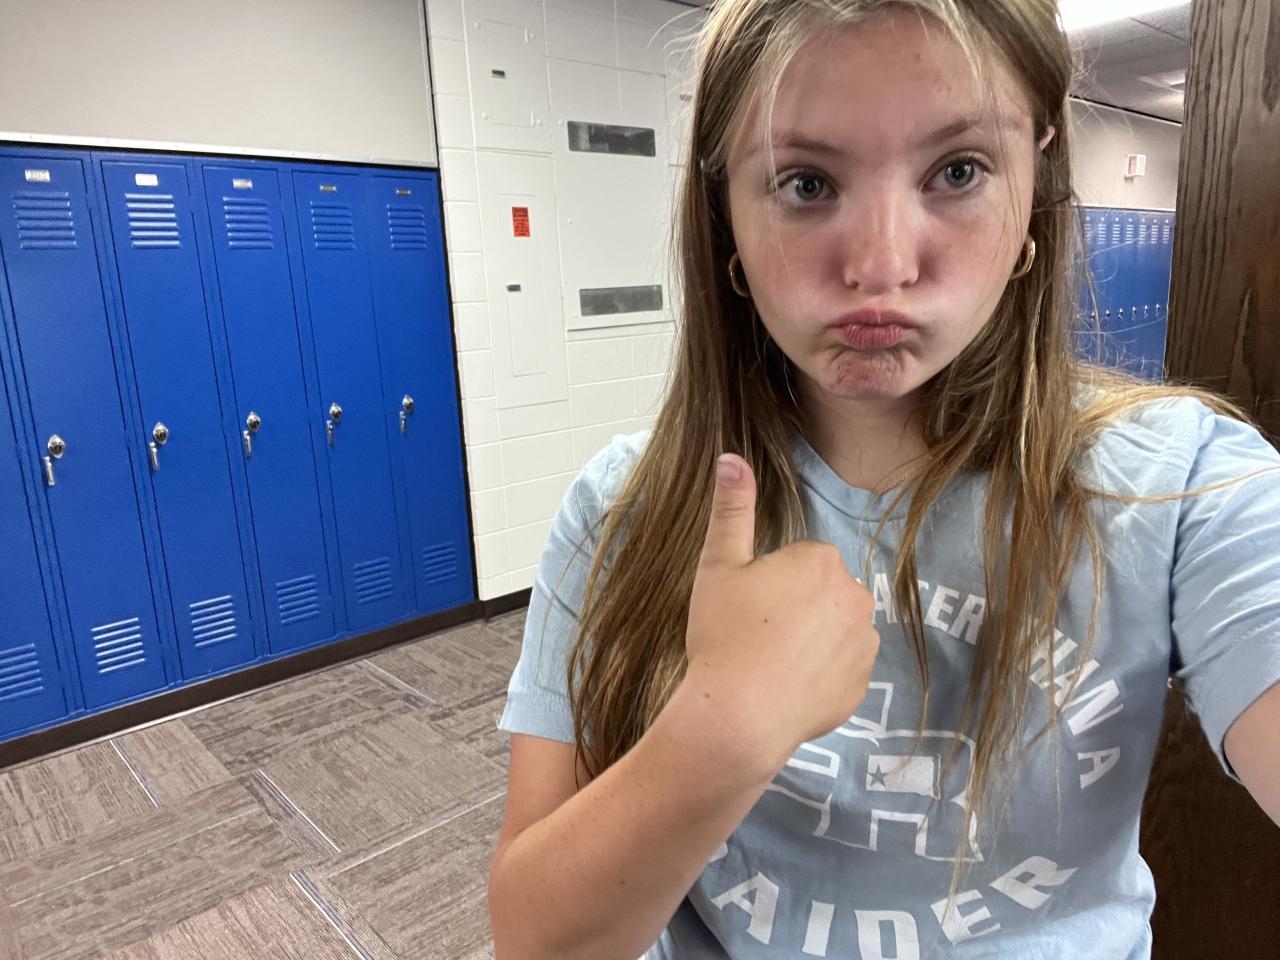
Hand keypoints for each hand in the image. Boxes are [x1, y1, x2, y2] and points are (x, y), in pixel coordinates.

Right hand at [682, 453, 880, 768]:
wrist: (739, 716)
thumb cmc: (724, 636)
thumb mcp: (718, 566)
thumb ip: (731, 508)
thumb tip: (732, 456)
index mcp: (821, 561)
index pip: (798, 561)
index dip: (768, 583)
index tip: (747, 607)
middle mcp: (854, 595)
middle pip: (820, 592)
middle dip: (795, 607)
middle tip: (755, 635)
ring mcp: (863, 643)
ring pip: (833, 629)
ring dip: (811, 640)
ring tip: (770, 664)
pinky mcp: (863, 685)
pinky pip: (842, 669)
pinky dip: (820, 675)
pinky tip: (787, 687)